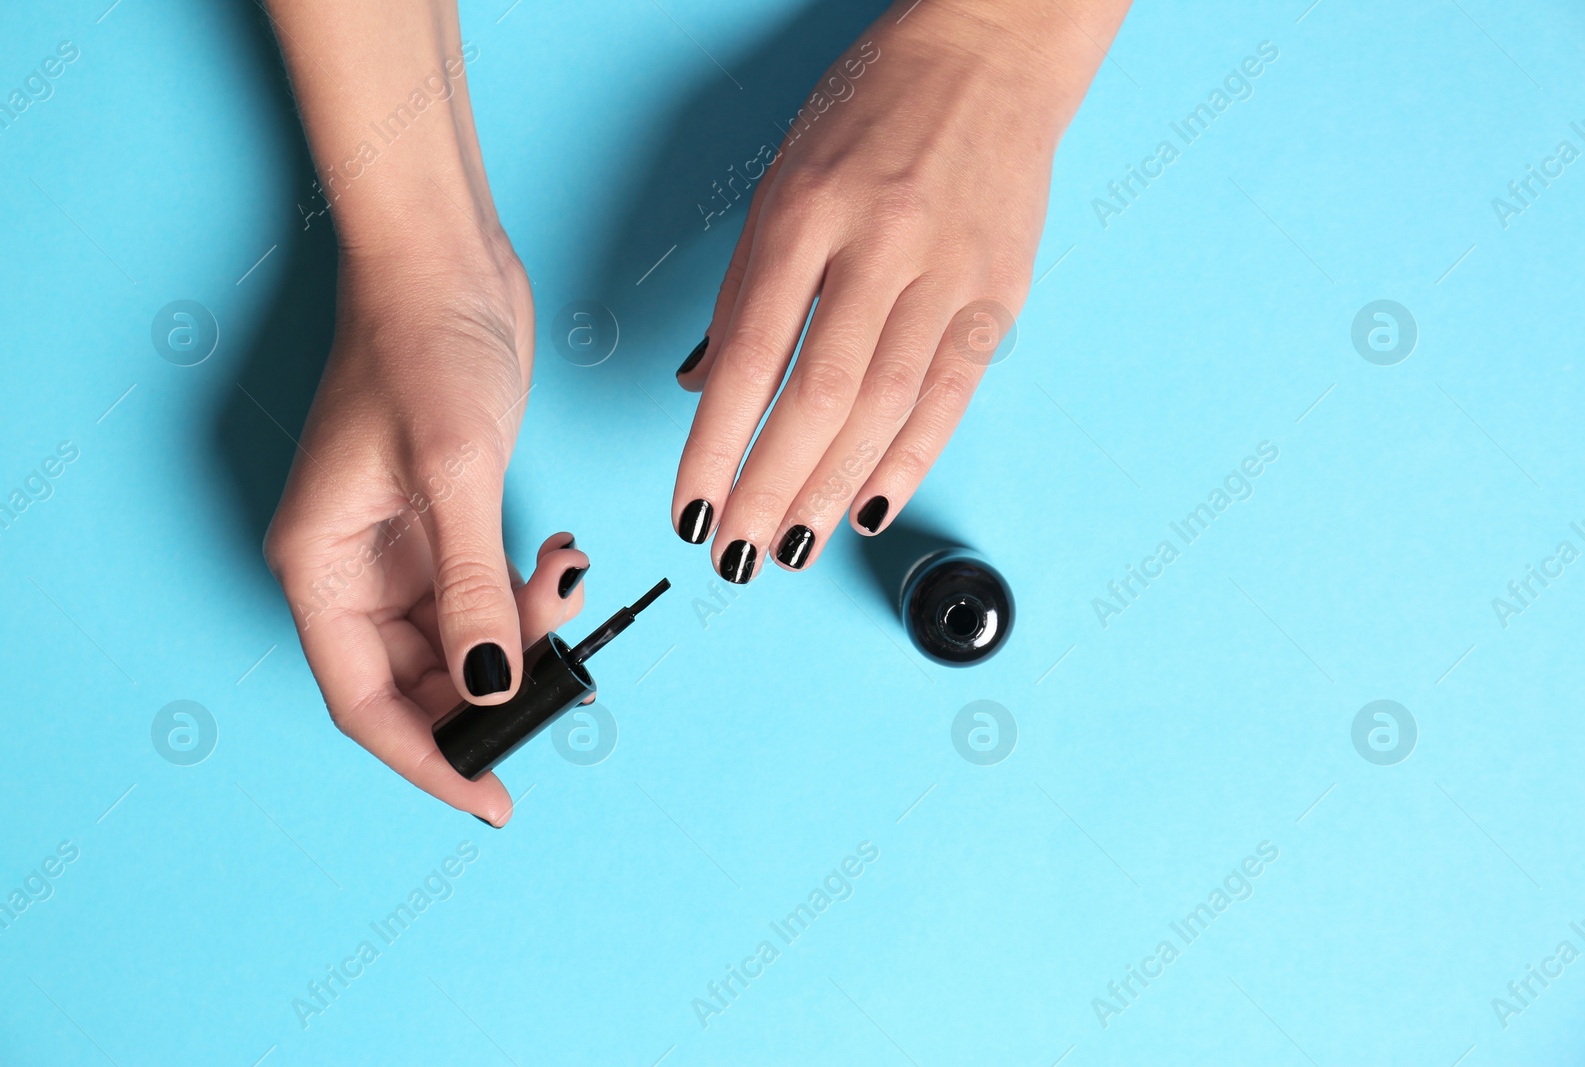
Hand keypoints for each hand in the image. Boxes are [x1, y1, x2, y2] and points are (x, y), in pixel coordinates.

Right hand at [263, 235, 588, 824]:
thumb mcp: (454, 473)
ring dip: (520, 634)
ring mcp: (399, 546)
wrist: (446, 261)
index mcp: (320, 565)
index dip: (427, 760)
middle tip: (562, 680)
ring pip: (461, 640)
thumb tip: (486, 687)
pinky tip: (560, 558)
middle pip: (417, 680)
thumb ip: (470, 588)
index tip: (492, 798)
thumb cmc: (424, 347)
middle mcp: (351, 567)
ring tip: (564, 584)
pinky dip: (525, 594)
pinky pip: (483, 594)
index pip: (365, 701)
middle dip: (492, 690)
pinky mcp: (444, 519)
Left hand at [671, 0, 1127, 579]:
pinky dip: (909, 460)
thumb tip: (701, 386)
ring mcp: (948, 272)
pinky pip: (950, 396)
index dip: (715, 445)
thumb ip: (745, 289)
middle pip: (818, 395)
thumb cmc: (872, 111)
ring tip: (791, 546)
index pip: (749, 355)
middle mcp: (880, 244)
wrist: (991, 53)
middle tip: (736, 553)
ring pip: (884, 407)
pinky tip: (868, 507)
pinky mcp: (998, 294)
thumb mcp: (782, 180)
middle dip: (769, 487)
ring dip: (831, 490)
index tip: (689, 507)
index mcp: (808, 211)